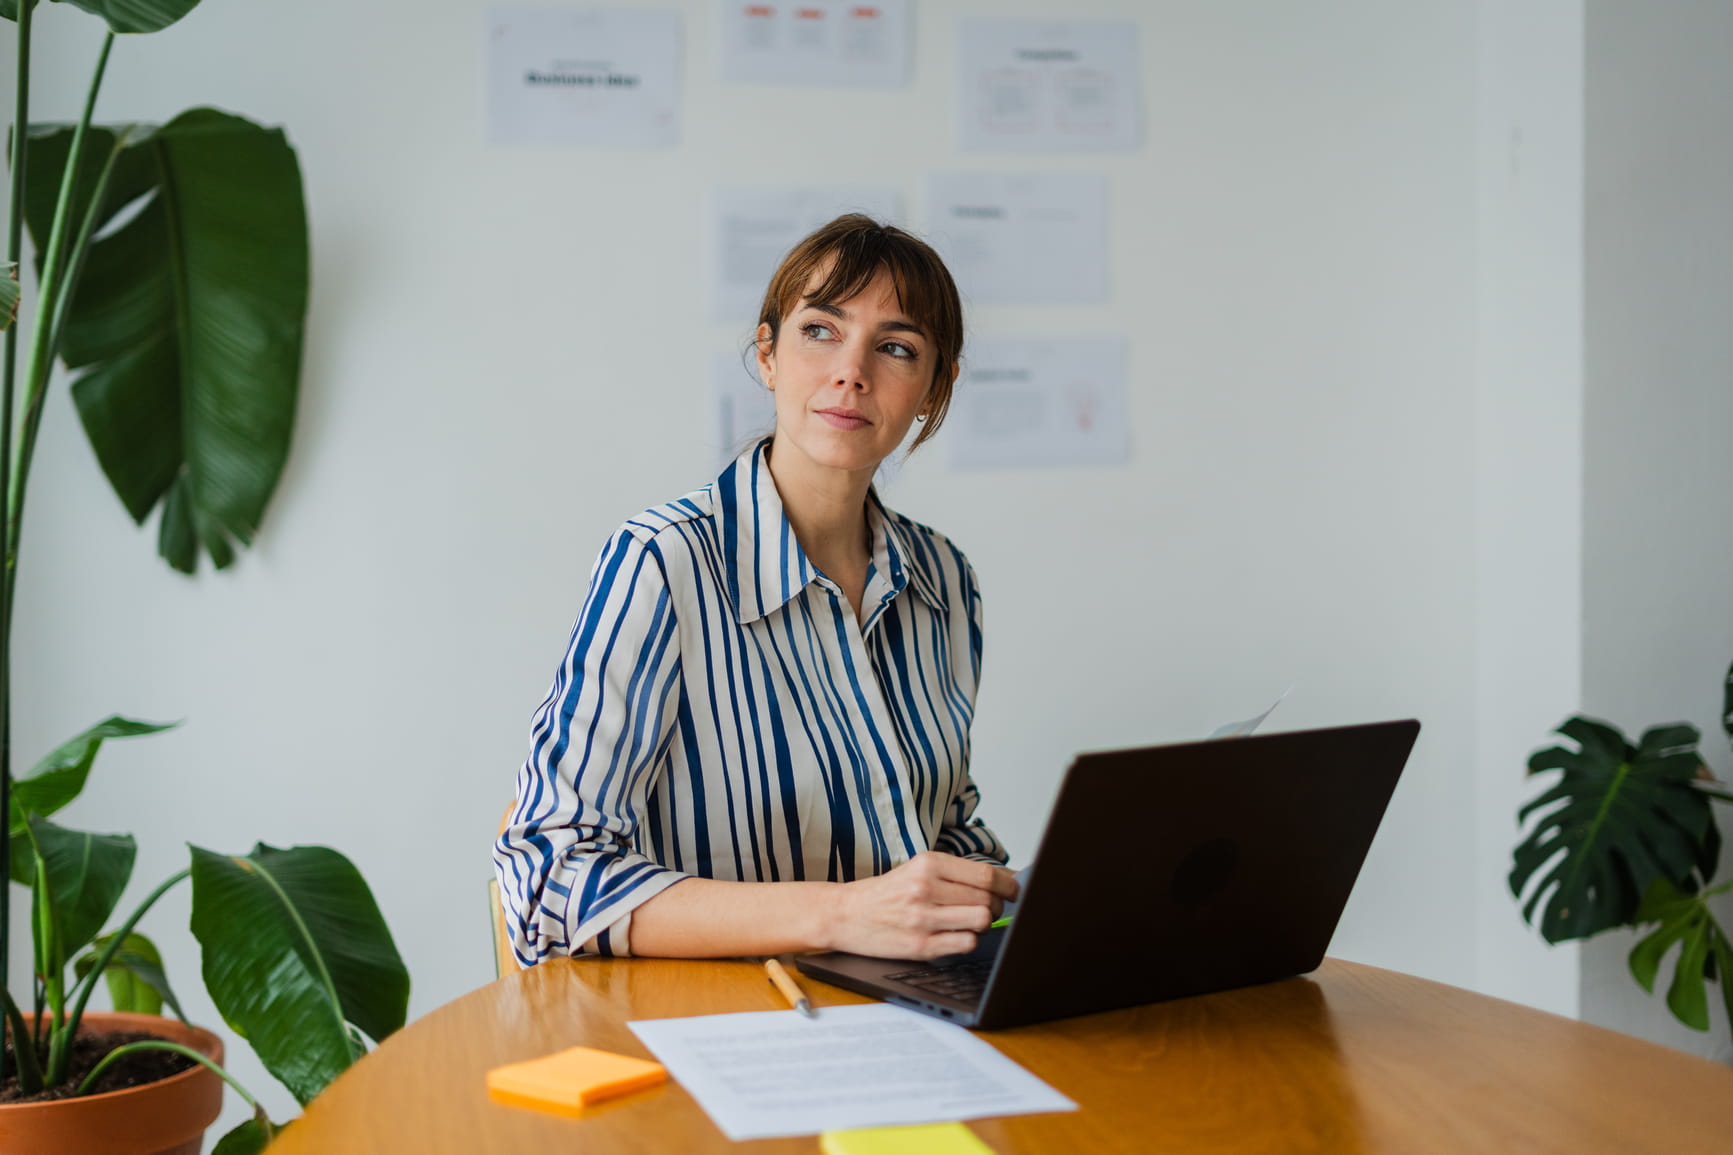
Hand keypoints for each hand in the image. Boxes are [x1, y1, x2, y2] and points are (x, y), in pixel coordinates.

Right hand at [829, 852, 1019, 959]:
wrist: (845, 914)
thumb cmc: (886, 893)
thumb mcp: (917, 869)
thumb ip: (956, 874)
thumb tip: (1004, 881)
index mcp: (928, 863)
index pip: (987, 875)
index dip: (1009, 885)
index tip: (1014, 891)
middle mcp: (926, 887)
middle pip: (988, 899)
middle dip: (996, 907)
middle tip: (987, 908)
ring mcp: (923, 918)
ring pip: (981, 920)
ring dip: (982, 923)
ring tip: (969, 922)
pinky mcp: (920, 945)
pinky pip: (965, 944)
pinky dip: (968, 941)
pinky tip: (955, 936)